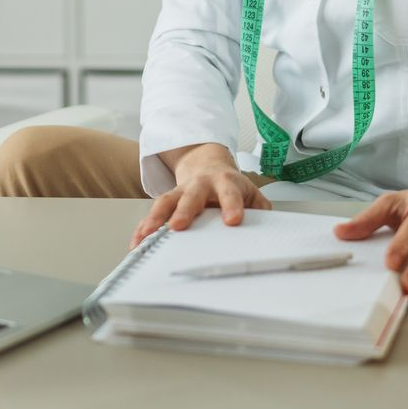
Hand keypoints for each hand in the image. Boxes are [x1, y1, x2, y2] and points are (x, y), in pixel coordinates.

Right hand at [130, 143, 271, 247]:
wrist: (207, 164)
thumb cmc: (230, 186)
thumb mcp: (251, 193)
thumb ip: (262, 209)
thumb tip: (270, 228)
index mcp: (226, 182)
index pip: (230, 193)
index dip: (232, 205)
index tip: (233, 220)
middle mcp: (201, 184)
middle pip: (192, 195)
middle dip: (185, 210)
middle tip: (178, 225)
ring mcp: (182, 191)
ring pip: (166, 201)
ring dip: (156, 219)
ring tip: (147, 236)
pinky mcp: (168, 201)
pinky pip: (153, 214)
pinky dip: (143, 229)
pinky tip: (137, 243)